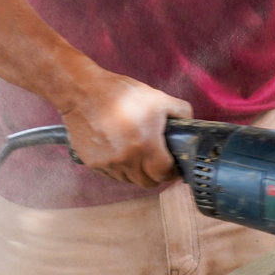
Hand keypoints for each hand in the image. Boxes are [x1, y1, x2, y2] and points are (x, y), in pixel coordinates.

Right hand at [61, 70, 192, 187]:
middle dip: (156, 175)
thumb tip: (190, 124)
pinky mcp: (93, 164)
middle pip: (148, 182)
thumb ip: (181, 111)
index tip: (173, 165)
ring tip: (138, 153)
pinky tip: (121, 150)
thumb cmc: (121, 93)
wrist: (84, 92)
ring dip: (137, 171)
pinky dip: (120, 168)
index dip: (172, 171)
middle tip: (158, 162)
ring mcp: (108, 163)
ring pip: (129, 180)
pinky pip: (112, 174)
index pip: (164, 174)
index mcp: (146, 144)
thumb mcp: (158, 98)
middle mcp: (126, 159)